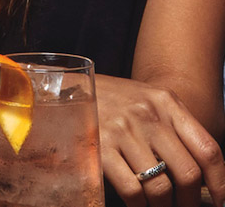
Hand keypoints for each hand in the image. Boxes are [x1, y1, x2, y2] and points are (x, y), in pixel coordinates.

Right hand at [96, 75, 224, 206]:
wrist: (70, 85)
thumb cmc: (115, 100)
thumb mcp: (149, 102)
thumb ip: (174, 129)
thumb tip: (200, 175)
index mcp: (167, 102)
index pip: (207, 149)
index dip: (220, 184)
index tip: (221, 203)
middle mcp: (149, 114)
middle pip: (188, 173)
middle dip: (190, 203)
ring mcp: (125, 130)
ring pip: (161, 188)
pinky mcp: (101, 146)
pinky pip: (132, 191)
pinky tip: (137, 206)